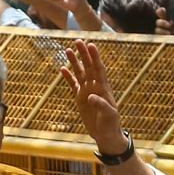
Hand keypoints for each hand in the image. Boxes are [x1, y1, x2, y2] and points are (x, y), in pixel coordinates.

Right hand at [60, 40, 128, 154]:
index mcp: (104, 88)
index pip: (99, 69)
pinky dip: (68, 77)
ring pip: (80, 73)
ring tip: (68, 50)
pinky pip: (73, 85)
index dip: (95, 57)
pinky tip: (62, 68)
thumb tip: (90, 96)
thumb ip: (101, 105)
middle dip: (83, 54)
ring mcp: (87, 91)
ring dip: (74, 62)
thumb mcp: (109, 115)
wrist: (106, 134)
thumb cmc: (111, 124)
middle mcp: (95, 86)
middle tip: (77, 41)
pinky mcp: (80, 98)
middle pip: (88, 66)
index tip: (91, 45)